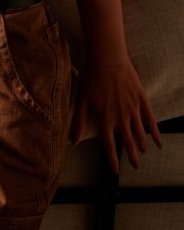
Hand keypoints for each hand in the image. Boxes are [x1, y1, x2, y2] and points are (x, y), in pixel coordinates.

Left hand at [70, 55, 161, 173]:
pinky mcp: (142, 100)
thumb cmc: (92, 77)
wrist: (108, 58)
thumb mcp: (81, 99)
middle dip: (132, 156)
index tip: (116, 171)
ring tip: (142, 152)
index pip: (110, 146)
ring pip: (140, 133)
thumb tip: (72, 141)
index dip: (113, 160)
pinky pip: (151, 120)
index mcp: (105, 118)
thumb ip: (77, 121)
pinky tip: (158, 141)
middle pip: (128, 142)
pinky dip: (155, 132)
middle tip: (135, 166)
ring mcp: (133, 109)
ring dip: (142, 145)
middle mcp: (121, 117)